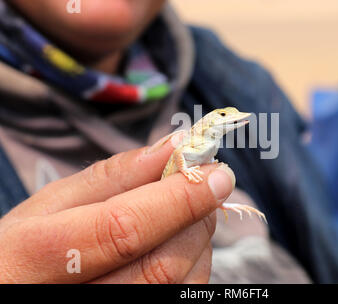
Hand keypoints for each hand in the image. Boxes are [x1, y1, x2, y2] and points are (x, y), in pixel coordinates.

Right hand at [0, 132, 234, 282]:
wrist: (23, 285)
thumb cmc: (32, 246)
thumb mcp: (55, 202)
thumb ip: (115, 174)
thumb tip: (174, 146)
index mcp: (38, 259)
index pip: (124, 229)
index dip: (179, 199)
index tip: (217, 172)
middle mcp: (80, 300)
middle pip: (162, 264)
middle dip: (195, 216)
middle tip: (200, 186)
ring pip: (182, 284)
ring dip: (198, 238)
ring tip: (180, 215)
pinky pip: (186, 293)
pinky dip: (195, 262)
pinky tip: (177, 245)